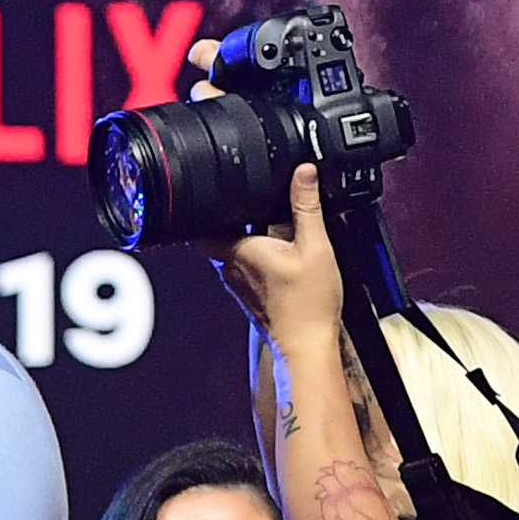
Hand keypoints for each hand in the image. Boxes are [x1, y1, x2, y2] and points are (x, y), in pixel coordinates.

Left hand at [209, 161, 347, 345]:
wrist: (306, 347)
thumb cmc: (308, 305)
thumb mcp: (316, 246)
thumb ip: (307, 207)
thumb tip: (303, 173)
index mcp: (239, 250)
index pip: (202, 224)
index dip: (207, 205)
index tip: (221, 190)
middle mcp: (230, 268)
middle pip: (218, 233)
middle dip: (233, 216)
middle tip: (256, 201)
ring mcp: (237, 283)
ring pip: (232, 249)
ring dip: (247, 235)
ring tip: (273, 223)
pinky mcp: (249, 294)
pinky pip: (244, 265)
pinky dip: (256, 254)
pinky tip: (280, 251)